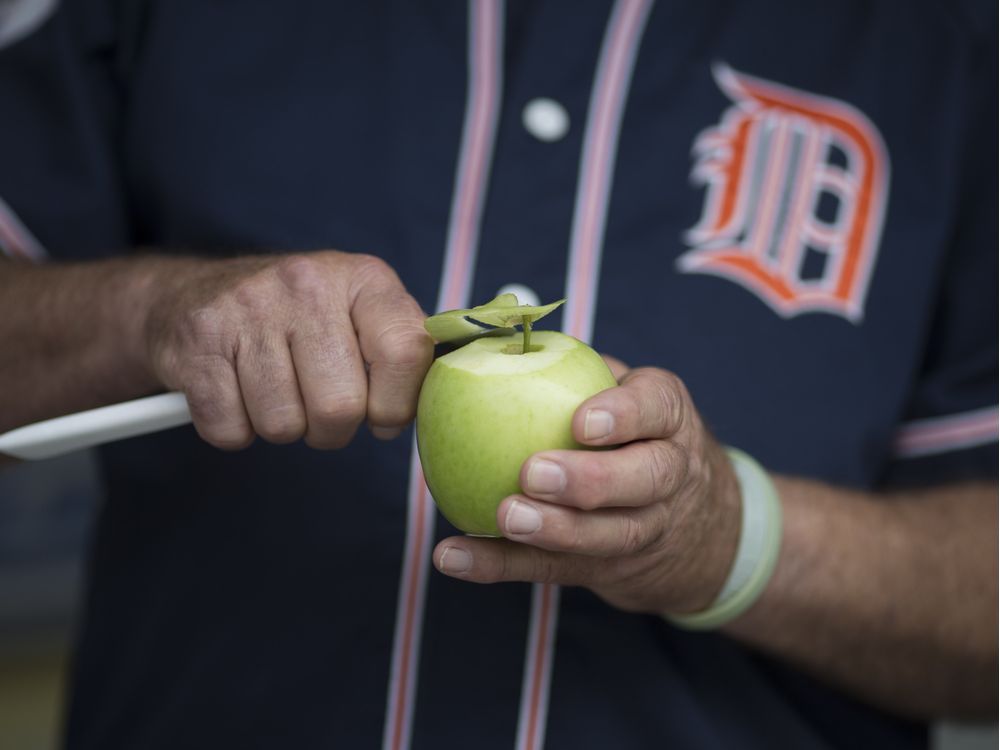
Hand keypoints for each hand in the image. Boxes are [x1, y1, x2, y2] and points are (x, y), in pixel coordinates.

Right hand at [144, 252, 432, 449]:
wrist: (196, 295)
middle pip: (340, 407)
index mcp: (363, 279)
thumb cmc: (299, 320)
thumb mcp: (361, 314)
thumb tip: (429, 407)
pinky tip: (237, 393)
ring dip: (283, 428)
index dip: (397, 405)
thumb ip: (402, 354)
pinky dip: (235, 429)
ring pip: (283, 425)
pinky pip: (231, 430)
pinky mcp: (198, 341)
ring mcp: (247, 308)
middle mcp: (307, 283)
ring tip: (277, 393)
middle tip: (319, 407)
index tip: (382, 414)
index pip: (405, 352)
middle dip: (332, 428)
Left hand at [433, 362, 742, 615]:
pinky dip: (501, 565)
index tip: (581, 421)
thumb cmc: (630, 432)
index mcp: (667, 418)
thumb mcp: (625, 393)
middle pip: (645, 479)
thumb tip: (488, 336)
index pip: (656, 409)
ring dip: (554, 532)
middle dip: (590, 481)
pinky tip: (455, 557)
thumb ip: (573, 370)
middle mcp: (668, 473)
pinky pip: (554, 569)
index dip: (624, 415)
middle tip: (533, 473)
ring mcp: (645, 528)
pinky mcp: (605, 567)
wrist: (691, 520)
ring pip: (610, 535)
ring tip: (505, 518)